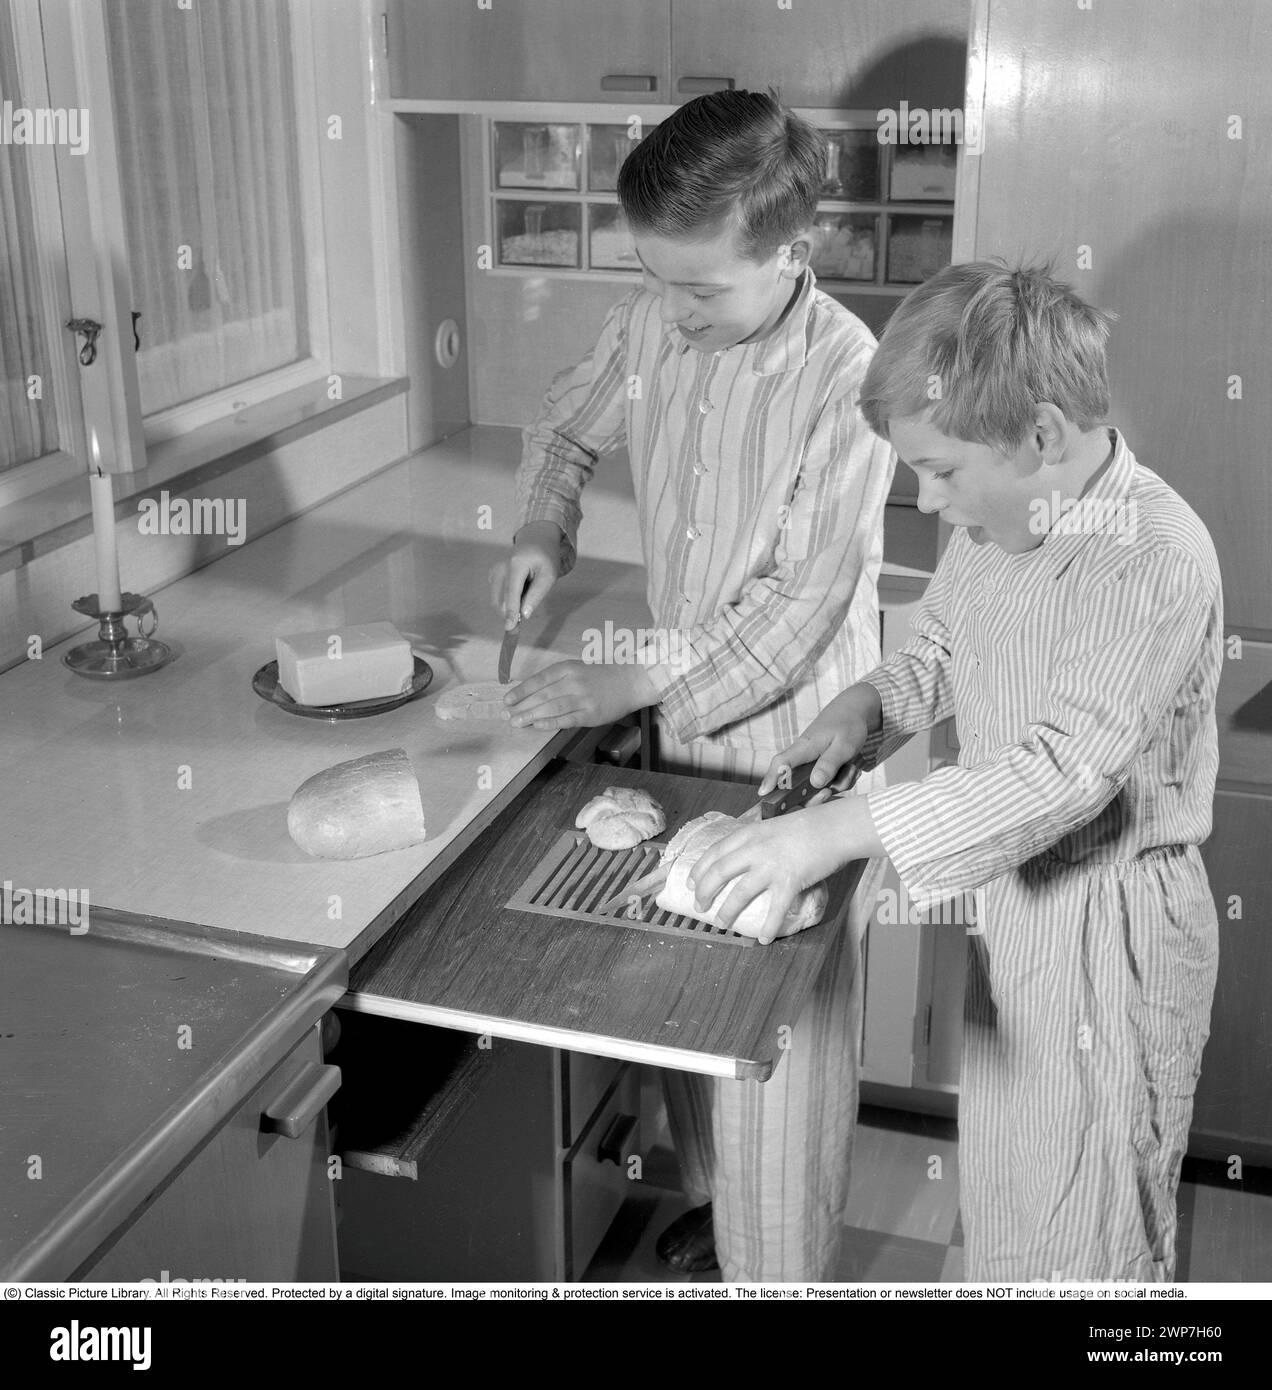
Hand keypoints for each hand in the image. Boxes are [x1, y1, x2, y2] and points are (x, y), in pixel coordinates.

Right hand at [489, 521, 562, 629]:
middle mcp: (501, 567)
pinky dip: (507, 600)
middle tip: (522, 619)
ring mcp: (495, 570)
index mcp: (516, 564)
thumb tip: (524, 614)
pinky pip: (497, 594)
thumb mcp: (549, 576)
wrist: (536, 541)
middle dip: (509, 613)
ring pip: (497, 599)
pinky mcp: (493, 575)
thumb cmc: (545, 558)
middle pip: (500, 599)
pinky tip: (519, 590)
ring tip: (526, 595)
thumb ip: (536, 595)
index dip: (510, 612)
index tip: (509, 627)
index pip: (511, 593)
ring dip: (509, 606)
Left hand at [506, 661, 656, 730]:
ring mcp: (583, 698)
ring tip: (516, 722)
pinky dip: (550, 723)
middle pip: (542, 695)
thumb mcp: (576, 670)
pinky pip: (567, 719)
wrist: (630, 682)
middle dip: (522, 706)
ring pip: (551, 708)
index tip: (507, 700)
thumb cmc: (600, 676)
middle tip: (506, 715)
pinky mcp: (591, 714)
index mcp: (567, 668)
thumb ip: (556, 680)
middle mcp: (574, 682)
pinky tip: (537, 726)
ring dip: (531, 716)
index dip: (521, 691)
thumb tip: (529, 694)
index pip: (539, 680)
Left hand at [687, 802, 853, 944]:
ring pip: (740, 893)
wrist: (837, 826)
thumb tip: (748, 858)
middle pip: (718, 873)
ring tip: (722, 923)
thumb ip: (759, 841)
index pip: (714, 852)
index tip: (690, 883)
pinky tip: (764, 939)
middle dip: (704, 892)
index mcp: (750, 833)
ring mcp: (771, 866)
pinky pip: (775, 910)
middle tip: (699, 907)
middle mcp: (755, 849)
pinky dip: (768, 928)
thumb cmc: (809, 826)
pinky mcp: (790, 881)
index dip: (699, 870)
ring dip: (728, 911)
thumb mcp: (774, 826)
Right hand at [758, 683, 881, 794]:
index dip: (771, 778)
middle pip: (798, 786)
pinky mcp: (824, 767)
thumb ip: (829, 764)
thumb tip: (816, 782)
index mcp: (805, 748)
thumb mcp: (844, 745)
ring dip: (838, 783)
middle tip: (829, 792)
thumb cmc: (847, 723)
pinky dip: (844, 779)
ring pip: (819, 787)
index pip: (782, 763)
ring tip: (851, 769)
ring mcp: (814, 764)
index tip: (763, 793)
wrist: (857, 710)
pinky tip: (852, 768)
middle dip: (815, 796)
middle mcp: (805, 758)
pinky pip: (831, 783)